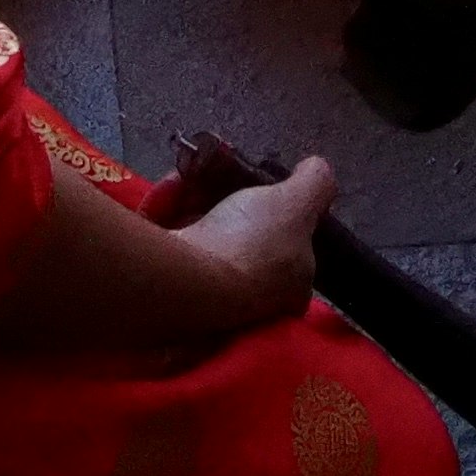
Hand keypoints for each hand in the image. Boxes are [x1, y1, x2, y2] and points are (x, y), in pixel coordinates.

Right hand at [0, 154, 330, 351]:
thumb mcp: (296, 203)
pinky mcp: (163, 296)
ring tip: (179, 179)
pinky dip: (162, 217)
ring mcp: (204, 304)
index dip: (269, 211)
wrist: (183, 287)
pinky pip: (167, 245)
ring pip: (198, 234)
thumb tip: (317, 167)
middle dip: (217, 198)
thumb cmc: (249, 249)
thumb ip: (315, 184)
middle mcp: (248, 307)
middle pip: (236, 235)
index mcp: (287, 295)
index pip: (286, 248)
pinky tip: (159, 201)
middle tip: (204, 172)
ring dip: (184, 200)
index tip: (250, 185)